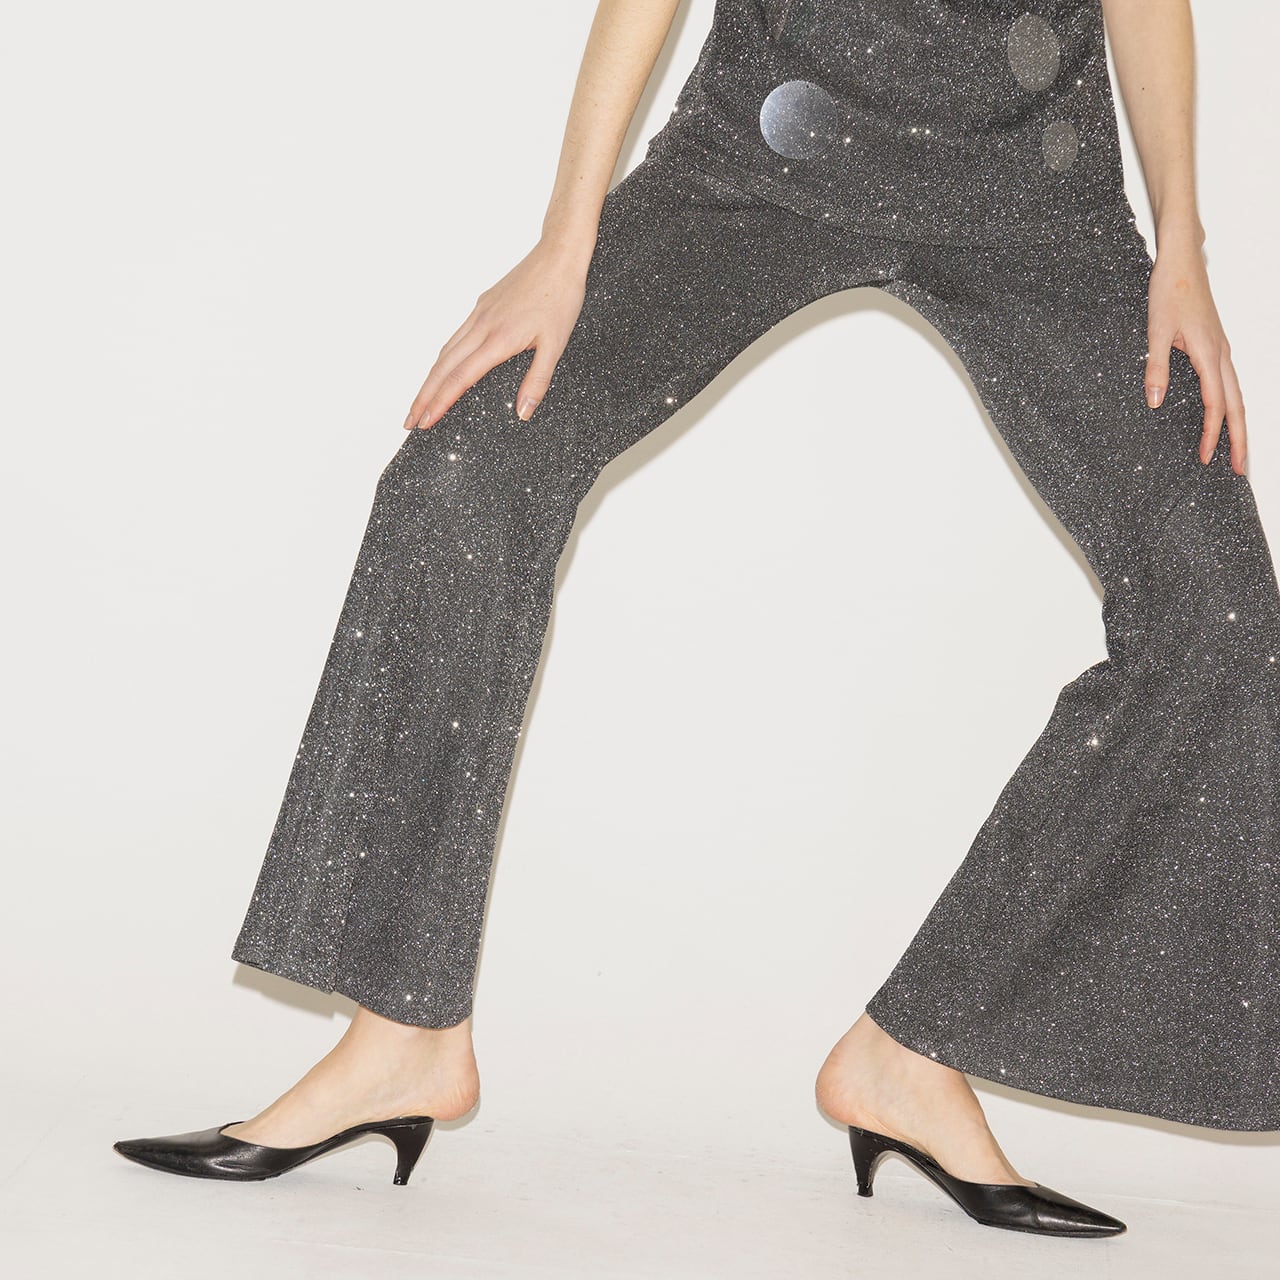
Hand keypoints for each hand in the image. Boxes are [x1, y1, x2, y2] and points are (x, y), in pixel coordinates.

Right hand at [402, 236, 593, 430]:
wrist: (558, 256)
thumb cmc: (560, 298)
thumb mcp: (556, 345)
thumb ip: (537, 381)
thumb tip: (523, 412)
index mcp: (498, 339)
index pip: (460, 378)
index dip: (440, 402)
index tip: (425, 421)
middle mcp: (481, 326)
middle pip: (442, 368)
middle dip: (423, 397)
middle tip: (409, 421)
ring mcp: (478, 314)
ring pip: (445, 351)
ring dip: (429, 379)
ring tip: (419, 401)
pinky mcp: (482, 306)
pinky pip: (455, 337)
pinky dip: (442, 358)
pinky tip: (441, 368)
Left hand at [1144, 237, 1246, 474]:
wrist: (1182, 261)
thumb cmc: (1168, 291)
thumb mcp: (1154, 331)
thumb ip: (1155, 367)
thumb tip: (1154, 402)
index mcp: (1209, 353)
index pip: (1215, 404)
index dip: (1212, 434)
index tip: (1206, 458)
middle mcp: (1221, 354)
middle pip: (1237, 405)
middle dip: (1238, 438)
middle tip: (1239, 469)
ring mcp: (1222, 350)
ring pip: (1237, 395)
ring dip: (1238, 424)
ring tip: (1237, 451)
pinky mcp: (1217, 346)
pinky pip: (1229, 383)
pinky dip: (1231, 405)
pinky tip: (1225, 417)